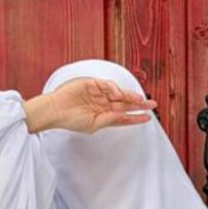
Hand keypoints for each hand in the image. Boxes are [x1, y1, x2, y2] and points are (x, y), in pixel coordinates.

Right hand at [23, 79, 156, 134]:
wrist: (56, 110)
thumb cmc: (71, 120)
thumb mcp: (94, 125)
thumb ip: (110, 120)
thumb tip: (124, 116)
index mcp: (104, 116)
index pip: (123, 116)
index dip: (136, 117)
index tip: (147, 118)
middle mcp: (103, 104)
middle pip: (125, 104)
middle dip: (138, 104)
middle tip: (152, 104)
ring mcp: (98, 94)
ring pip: (119, 94)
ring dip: (130, 97)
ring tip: (140, 100)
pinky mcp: (92, 84)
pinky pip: (108, 85)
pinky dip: (115, 89)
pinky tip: (119, 94)